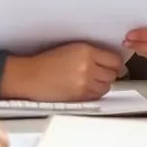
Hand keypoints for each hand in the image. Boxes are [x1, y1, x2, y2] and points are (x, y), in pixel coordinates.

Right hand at [0, 42, 122, 101]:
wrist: (31, 76)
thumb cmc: (49, 60)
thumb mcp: (73, 48)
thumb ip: (93, 53)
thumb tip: (111, 61)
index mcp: (87, 52)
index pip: (114, 60)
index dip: (115, 63)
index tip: (113, 63)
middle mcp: (88, 68)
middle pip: (112, 74)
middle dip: (110, 73)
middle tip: (102, 72)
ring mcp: (84, 84)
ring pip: (106, 87)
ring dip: (103, 84)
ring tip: (92, 80)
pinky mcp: (79, 98)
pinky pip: (97, 96)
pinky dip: (95, 93)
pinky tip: (86, 88)